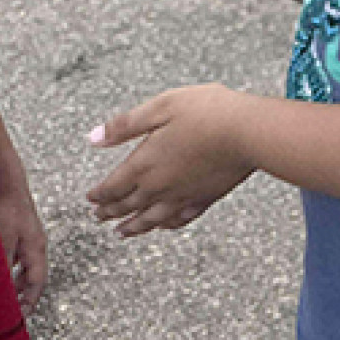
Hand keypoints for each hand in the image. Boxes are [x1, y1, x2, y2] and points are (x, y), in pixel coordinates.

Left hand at [0, 167, 46, 307]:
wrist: (2, 177)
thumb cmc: (8, 206)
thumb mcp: (3, 244)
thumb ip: (3, 269)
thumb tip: (0, 291)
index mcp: (37, 247)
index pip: (38, 280)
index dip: (30, 300)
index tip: (21, 315)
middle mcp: (32, 241)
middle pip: (29, 273)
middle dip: (19, 290)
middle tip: (8, 304)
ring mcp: (21, 233)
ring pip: (16, 262)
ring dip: (8, 276)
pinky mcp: (9, 225)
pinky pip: (7, 251)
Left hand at [86, 85, 254, 235]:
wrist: (249, 131)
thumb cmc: (208, 112)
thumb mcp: (161, 106)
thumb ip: (125, 125)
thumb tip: (93, 138)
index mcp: (144, 163)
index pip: (112, 187)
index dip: (98, 195)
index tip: (90, 200)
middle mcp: (159, 186)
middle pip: (127, 205)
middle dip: (110, 212)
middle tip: (99, 217)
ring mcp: (182, 195)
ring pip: (150, 219)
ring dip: (133, 227)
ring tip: (122, 233)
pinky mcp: (205, 198)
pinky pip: (180, 219)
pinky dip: (167, 226)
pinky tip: (165, 227)